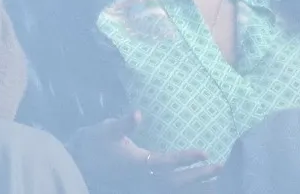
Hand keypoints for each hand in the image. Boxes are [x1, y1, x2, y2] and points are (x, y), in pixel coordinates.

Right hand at [68, 111, 221, 192]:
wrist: (78, 164)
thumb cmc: (93, 144)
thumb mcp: (107, 129)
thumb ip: (125, 123)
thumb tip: (139, 114)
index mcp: (138, 163)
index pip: (167, 161)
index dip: (187, 158)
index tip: (205, 152)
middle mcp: (143, 178)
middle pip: (177, 181)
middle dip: (200, 175)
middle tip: (220, 166)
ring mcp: (142, 186)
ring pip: (174, 191)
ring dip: (196, 186)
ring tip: (216, 181)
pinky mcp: (141, 187)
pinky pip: (167, 192)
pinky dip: (183, 190)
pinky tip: (195, 188)